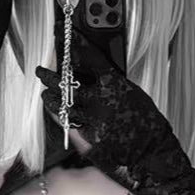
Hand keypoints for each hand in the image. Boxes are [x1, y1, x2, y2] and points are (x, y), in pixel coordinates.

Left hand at [35, 28, 182, 194]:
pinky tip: (55, 112)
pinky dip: (61, 117)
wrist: (154, 155)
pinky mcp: (89, 141)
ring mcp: (93, 121)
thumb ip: (114, 87)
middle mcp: (101, 101)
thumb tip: (98, 78)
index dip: (76, 46)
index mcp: (116, 84)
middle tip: (41, 71)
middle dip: (52, 75)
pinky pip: (70, 125)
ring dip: (51, 97)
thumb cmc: (150, 127)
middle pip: (69, 82)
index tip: (65, 38)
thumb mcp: (136, 96)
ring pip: (64, 105)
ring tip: (44, 92)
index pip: (91, 58)